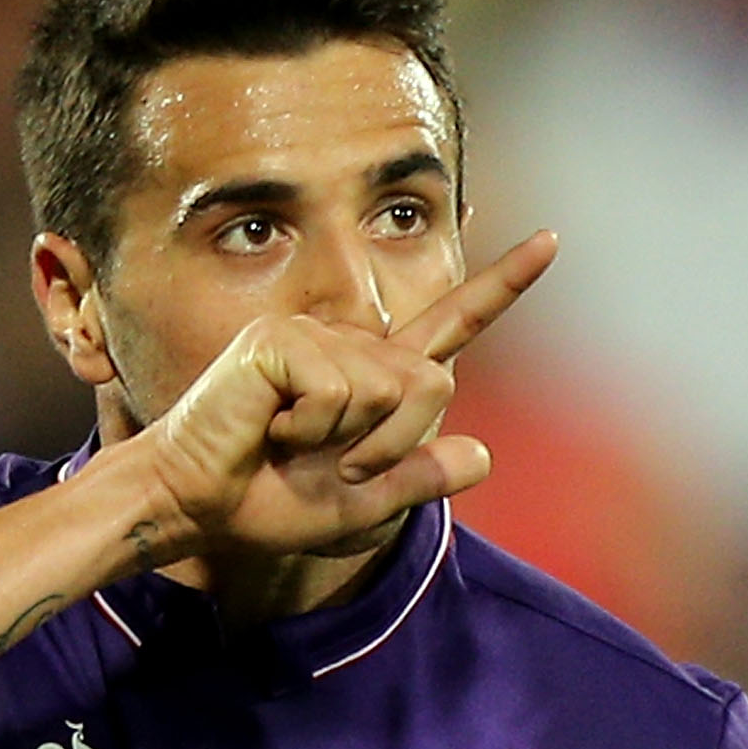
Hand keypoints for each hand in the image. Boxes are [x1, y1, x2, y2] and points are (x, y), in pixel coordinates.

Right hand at [132, 230, 557, 560]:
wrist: (196, 507)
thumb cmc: (263, 503)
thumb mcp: (360, 507)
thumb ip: (419, 480)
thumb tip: (484, 456)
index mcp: (372, 376)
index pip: (450, 327)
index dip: (503, 285)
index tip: (551, 241)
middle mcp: (350, 344)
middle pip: (433, 385)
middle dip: (392, 446)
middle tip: (327, 464)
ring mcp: (314, 334)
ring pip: (393, 390)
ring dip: (349, 443)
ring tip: (290, 444)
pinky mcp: (281, 340)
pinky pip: (340, 392)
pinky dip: (310, 429)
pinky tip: (269, 429)